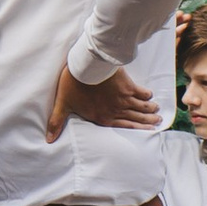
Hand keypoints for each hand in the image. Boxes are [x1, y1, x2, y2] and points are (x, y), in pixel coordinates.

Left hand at [44, 60, 162, 142]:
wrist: (85, 66)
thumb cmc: (73, 84)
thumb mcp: (63, 104)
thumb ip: (57, 122)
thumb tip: (48, 140)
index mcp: (103, 118)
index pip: (123, 127)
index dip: (137, 130)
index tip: (148, 131)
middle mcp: (116, 111)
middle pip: (136, 118)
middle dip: (147, 122)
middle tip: (158, 122)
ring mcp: (124, 98)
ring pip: (141, 107)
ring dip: (150, 110)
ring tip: (157, 112)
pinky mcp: (127, 85)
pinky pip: (141, 92)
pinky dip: (146, 94)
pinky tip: (150, 95)